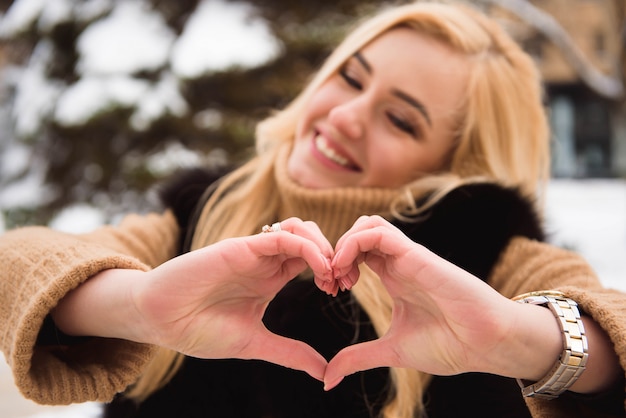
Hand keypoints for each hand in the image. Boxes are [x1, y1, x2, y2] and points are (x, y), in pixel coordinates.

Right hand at [56, 218, 333, 380]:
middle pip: (312, 240)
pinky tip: (318, 270)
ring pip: (301, 230)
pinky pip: (282, 236)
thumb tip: (324, 373)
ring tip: (330, 276)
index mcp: (271, 278)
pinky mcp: (242, 247)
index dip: (333, 270)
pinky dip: (308, 248)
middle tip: (344, 282)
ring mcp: (254, 252)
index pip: (313, 260)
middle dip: (335, 255)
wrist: (162, 321)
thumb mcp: (256, 343)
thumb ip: (290, 353)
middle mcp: (266, 261)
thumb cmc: (201, 330)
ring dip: (324, 246)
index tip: (342, 291)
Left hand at [324, 215, 523, 388]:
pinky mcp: (416, 255)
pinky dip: (354, 243)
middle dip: (335, 250)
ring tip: (339, 274)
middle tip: (331, 281)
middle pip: (359, 231)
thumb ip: (358, 358)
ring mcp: (408, 256)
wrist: (485, 344)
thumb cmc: (449, 344)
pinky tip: (348, 271)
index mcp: (393, 277)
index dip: (336, 264)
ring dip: (343, 243)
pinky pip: (379, 232)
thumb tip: (329, 378)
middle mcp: (399, 262)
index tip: (330, 291)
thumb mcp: (391, 351)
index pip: (357, 252)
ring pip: (368, 224)